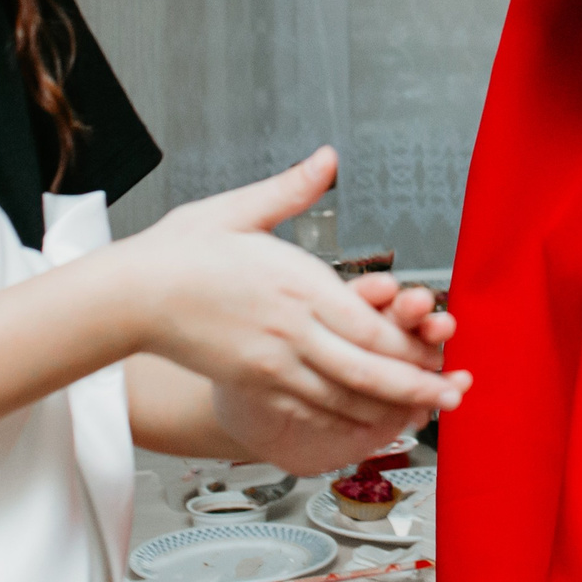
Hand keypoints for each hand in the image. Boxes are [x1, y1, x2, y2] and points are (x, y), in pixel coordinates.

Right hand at [128, 150, 468, 452]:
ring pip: (339, 397)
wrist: (128, 296)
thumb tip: (327, 158)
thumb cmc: (180, 252)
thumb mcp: (237, 210)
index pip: (367, 326)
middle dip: (414, 387)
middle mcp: (289, 330)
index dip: (411, 348)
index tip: (444, 354)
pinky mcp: (250, 383)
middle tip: (452, 397)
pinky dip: (340, 421)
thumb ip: (291, 190)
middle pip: (364, 371)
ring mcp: (270, 363)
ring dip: (385, 409)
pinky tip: (364, 423)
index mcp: (297, 284)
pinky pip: (305, 410)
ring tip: (422, 414)